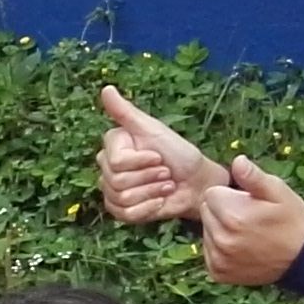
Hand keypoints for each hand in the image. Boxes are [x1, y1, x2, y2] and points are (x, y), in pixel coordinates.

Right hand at [96, 84, 217, 224]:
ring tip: (166, 186)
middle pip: (117, 181)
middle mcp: (108, 167)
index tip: (159, 156)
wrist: (197, 183)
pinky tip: (160, 201)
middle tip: (166, 172)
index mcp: (114, 146)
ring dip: (152, 193)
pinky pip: (126, 214)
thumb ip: (127, 112)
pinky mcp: (122, 211)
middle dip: (150, 178)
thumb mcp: (154, 130)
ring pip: (122, 198)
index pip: (117, 162)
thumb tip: (106, 88)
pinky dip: (148, 208)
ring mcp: (113, 190)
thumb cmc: (179, 154)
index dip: (142, 162)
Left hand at [194, 154, 303, 286]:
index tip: (247, 202)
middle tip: (247, 217)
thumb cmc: (291, 219)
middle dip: (223, 210)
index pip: (211, 193)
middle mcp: (222, 239)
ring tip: (246, 233)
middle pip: (206, 212)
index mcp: (233, 215)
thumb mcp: (278, 192)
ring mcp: (219, 259)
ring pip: (206, 231)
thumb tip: (237, 161)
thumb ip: (254, 176)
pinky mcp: (218, 273)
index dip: (229, 194)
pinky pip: (209, 252)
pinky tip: (241, 247)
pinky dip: (220, 249)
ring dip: (220, 229)